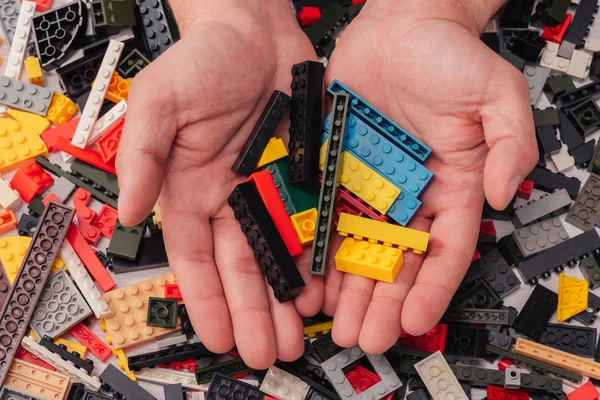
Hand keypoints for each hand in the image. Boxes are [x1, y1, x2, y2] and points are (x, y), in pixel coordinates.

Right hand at [116, 0, 321, 367]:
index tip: (216, 338)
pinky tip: (320, 288)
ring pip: (278, 255)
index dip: (205, 300)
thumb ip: (142, 156)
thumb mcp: (159, 102)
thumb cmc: (202, 59)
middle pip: (241, 267)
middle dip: (251, 313)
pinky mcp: (302, 175)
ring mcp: (269, 188)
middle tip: (266, 353)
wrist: (254, 28)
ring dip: (283, 298)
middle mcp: (230, 197)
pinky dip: (314, 258)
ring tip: (295, 336)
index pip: (195, 259)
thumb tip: (125, 212)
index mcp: (191, 188)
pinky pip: (309, 223)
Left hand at [322, 0, 536, 352]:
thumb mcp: (496, 94)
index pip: (446, 249)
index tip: (415, 322)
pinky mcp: (341, 168)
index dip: (432, 289)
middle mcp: (412, 193)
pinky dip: (320, 250)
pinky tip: (311, 280)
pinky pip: (329, 215)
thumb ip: (509, 144)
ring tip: (336, 325)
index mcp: (453, 185)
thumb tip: (502, 193)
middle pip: (398, 260)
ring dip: (350, 289)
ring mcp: (374, 184)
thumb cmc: (451, 55)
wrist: (402, 25)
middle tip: (366, 338)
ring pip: (360, 247)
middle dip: (383, 303)